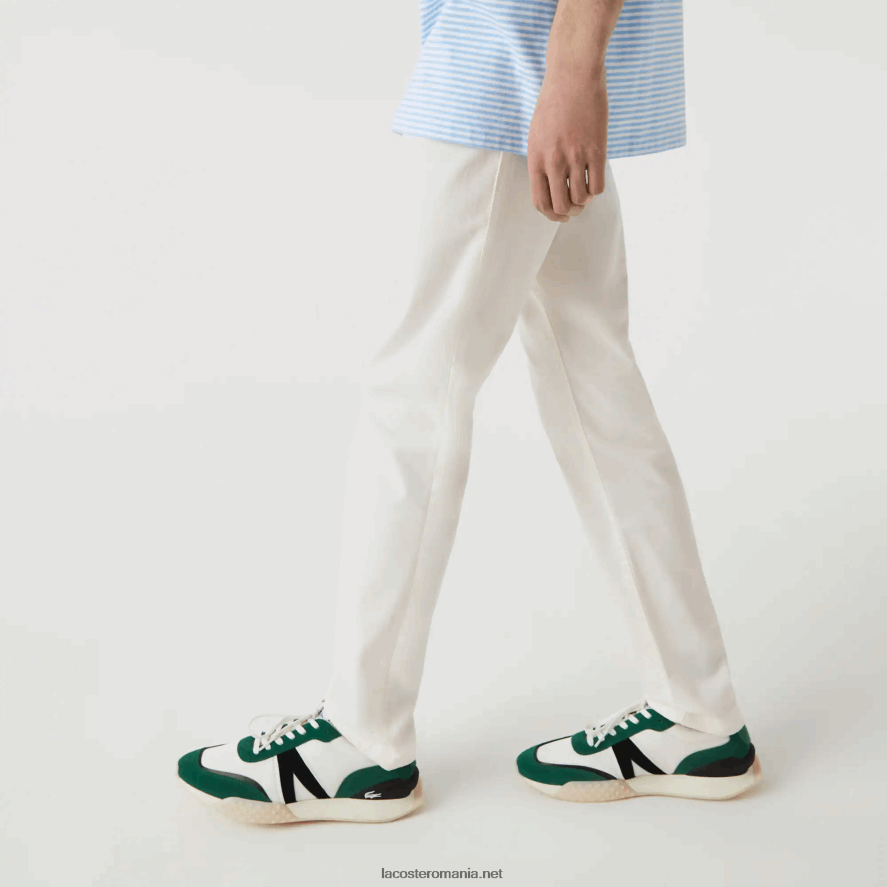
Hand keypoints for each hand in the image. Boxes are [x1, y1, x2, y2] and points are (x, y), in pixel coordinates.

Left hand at [527, 65, 607, 221]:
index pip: (540, 202)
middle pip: (561, 205)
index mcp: (536, 159)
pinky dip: (597, 190)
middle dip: (569, 212)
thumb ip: (542, 162)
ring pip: (580, 198)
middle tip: (576, 207)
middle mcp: (554, 161)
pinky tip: (595, 179)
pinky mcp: (596, 150)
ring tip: (585, 192)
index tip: (560, 215)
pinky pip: (597, 186)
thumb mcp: (537, 135)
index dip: (551, 215)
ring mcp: (575, 156)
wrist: (573, 75)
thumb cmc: (554, 103)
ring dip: (584, 201)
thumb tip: (551, 187)